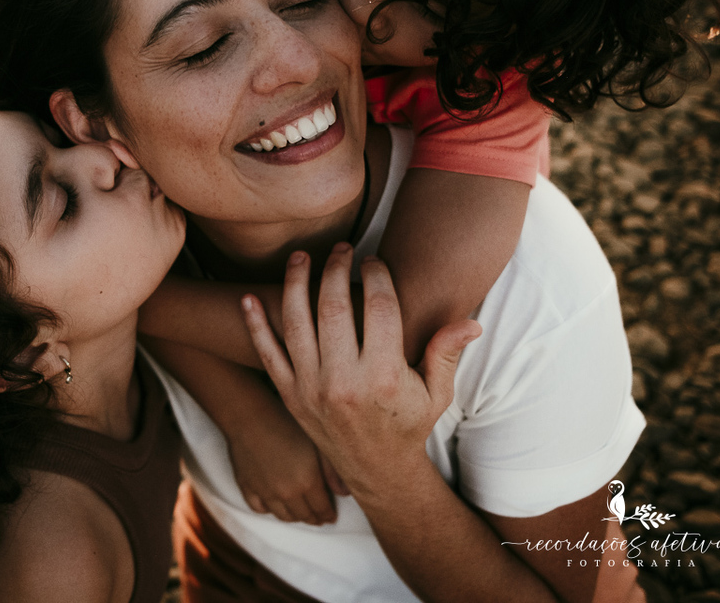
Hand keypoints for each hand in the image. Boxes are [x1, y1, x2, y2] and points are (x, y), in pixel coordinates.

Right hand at [225, 395, 337, 524]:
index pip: (322, 509)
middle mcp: (287, 493)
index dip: (328, 515)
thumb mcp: (317, 440)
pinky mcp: (247, 487)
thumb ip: (333, 469)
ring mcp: (265, 493)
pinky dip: (269, 511)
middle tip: (319, 517)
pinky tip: (275, 505)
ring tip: (300, 512)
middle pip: (304, 516)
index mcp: (307, 481)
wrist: (248, 414)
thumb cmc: (285, 420)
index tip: (332, 517)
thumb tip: (344, 493)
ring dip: (294, 517)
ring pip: (283, 516)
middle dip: (314, 518)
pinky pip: (260, 509)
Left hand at [243, 243, 480, 498]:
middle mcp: (344, 381)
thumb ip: (446, 353)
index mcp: (384, 377)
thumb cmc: (408, 424)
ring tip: (301, 256)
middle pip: (334, 306)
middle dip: (336, 269)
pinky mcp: (290, 395)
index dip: (377, 276)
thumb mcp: (436, 393)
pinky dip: (255, 325)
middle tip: (341, 248)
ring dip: (295, 283)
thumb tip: (472, 321)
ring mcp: (311, 388)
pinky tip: (248, 298)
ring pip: (296, 323)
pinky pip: (267, 354)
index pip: (380, 308)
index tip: (374, 260)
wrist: (374, 471)